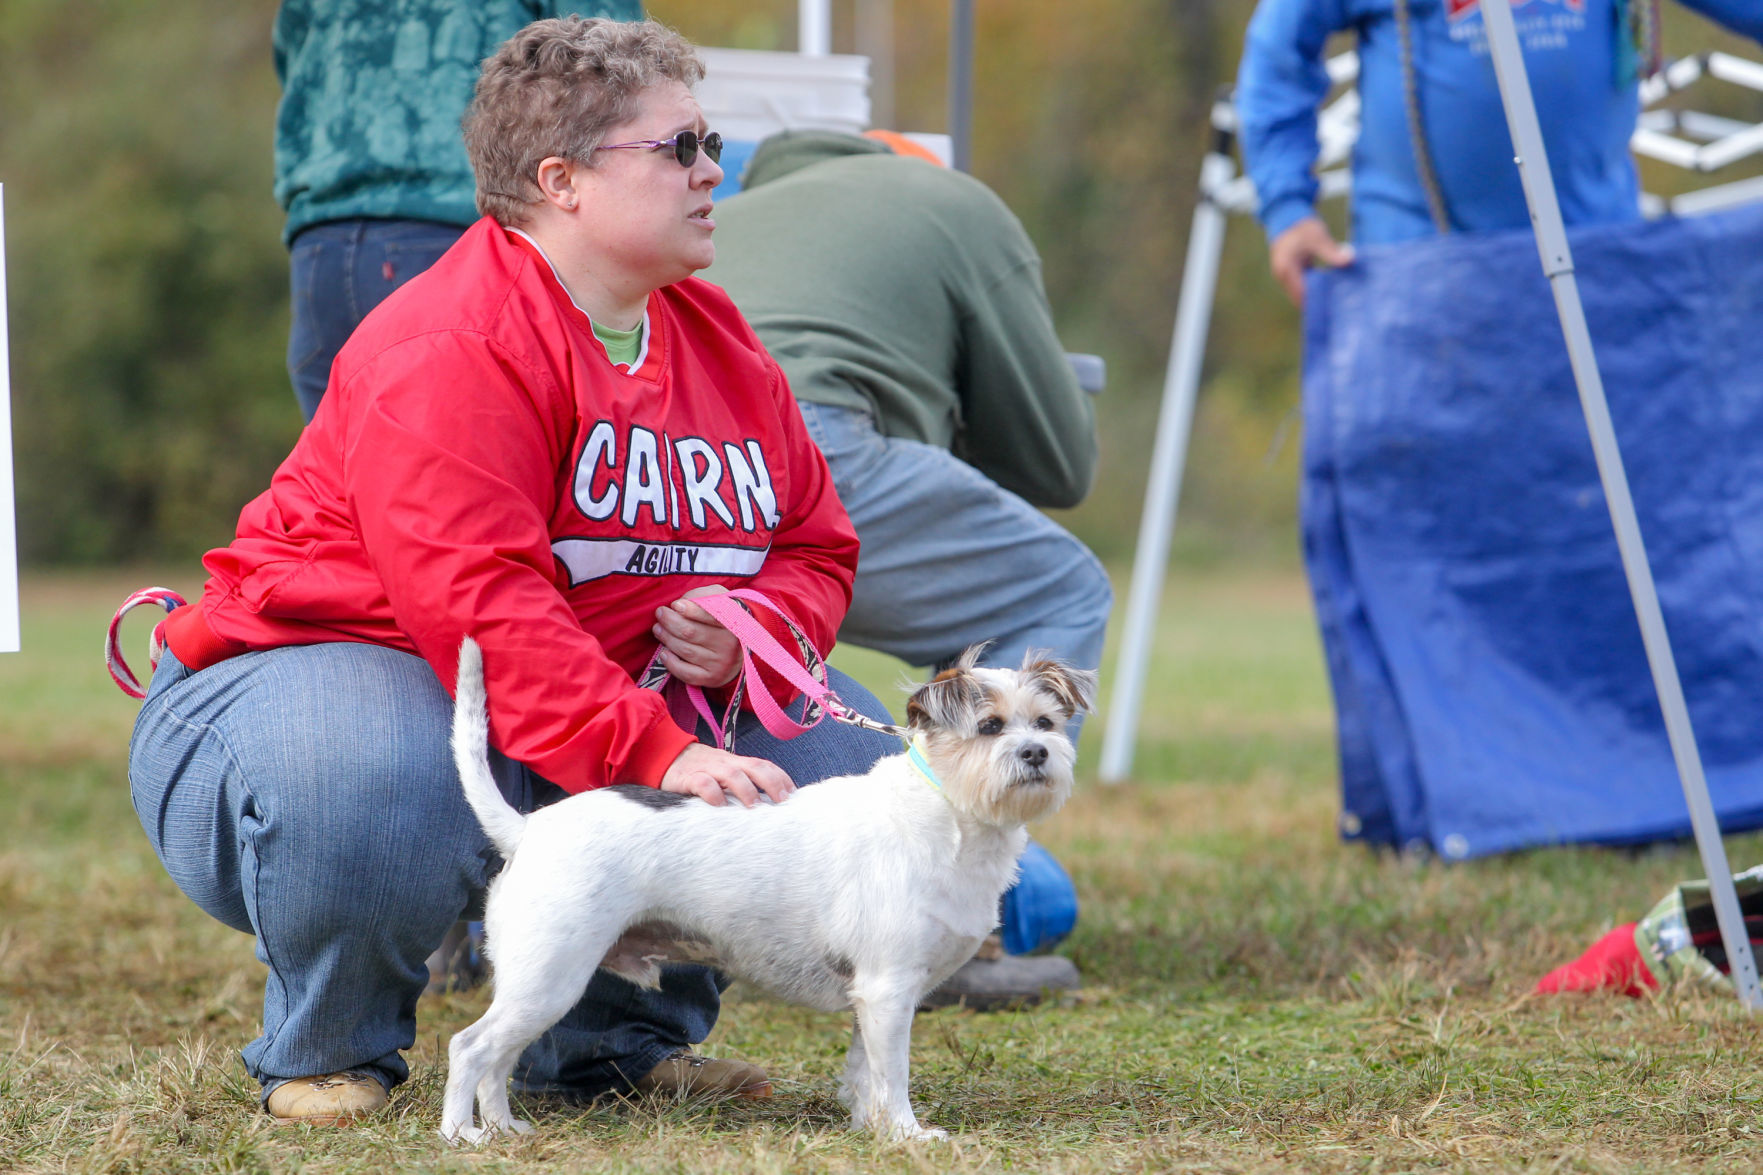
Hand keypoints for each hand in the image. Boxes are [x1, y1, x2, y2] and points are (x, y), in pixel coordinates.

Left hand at [653, 585, 740, 686]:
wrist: (742, 652)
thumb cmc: (724, 621)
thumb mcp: (721, 601)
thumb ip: (703, 596)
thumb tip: (682, 603)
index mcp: (732, 622)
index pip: (710, 615)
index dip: (690, 610)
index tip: (675, 605)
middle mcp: (728, 644)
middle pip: (691, 632)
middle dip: (670, 621)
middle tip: (661, 613)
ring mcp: (720, 664)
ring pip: (685, 650)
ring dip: (666, 638)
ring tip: (658, 629)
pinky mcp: (711, 678)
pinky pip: (685, 672)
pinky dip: (670, 662)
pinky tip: (664, 652)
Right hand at [660, 742, 794, 807]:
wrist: (663, 754)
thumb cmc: (699, 769)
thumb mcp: (723, 772)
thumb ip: (742, 782)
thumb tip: (766, 803)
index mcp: (737, 762)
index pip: (765, 765)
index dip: (782, 778)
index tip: (795, 796)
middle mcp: (727, 762)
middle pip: (756, 767)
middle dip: (773, 783)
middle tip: (784, 803)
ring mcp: (709, 768)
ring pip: (733, 774)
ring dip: (747, 790)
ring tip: (757, 808)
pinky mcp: (689, 777)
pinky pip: (703, 784)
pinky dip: (714, 795)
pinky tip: (721, 808)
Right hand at [1269, 216, 1354, 308]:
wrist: (1287, 214)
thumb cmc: (1302, 226)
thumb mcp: (1318, 237)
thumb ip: (1331, 251)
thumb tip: (1349, 259)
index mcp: (1287, 269)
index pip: (1302, 294)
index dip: (1317, 303)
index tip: (1333, 309)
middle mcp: (1282, 276)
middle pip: (1300, 297)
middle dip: (1317, 303)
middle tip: (1337, 310)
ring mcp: (1284, 275)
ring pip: (1300, 293)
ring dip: (1314, 297)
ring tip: (1333, 304)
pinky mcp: (1289, 272)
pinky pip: (1301, 285)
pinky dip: (1313, 288)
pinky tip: (1328, 291)